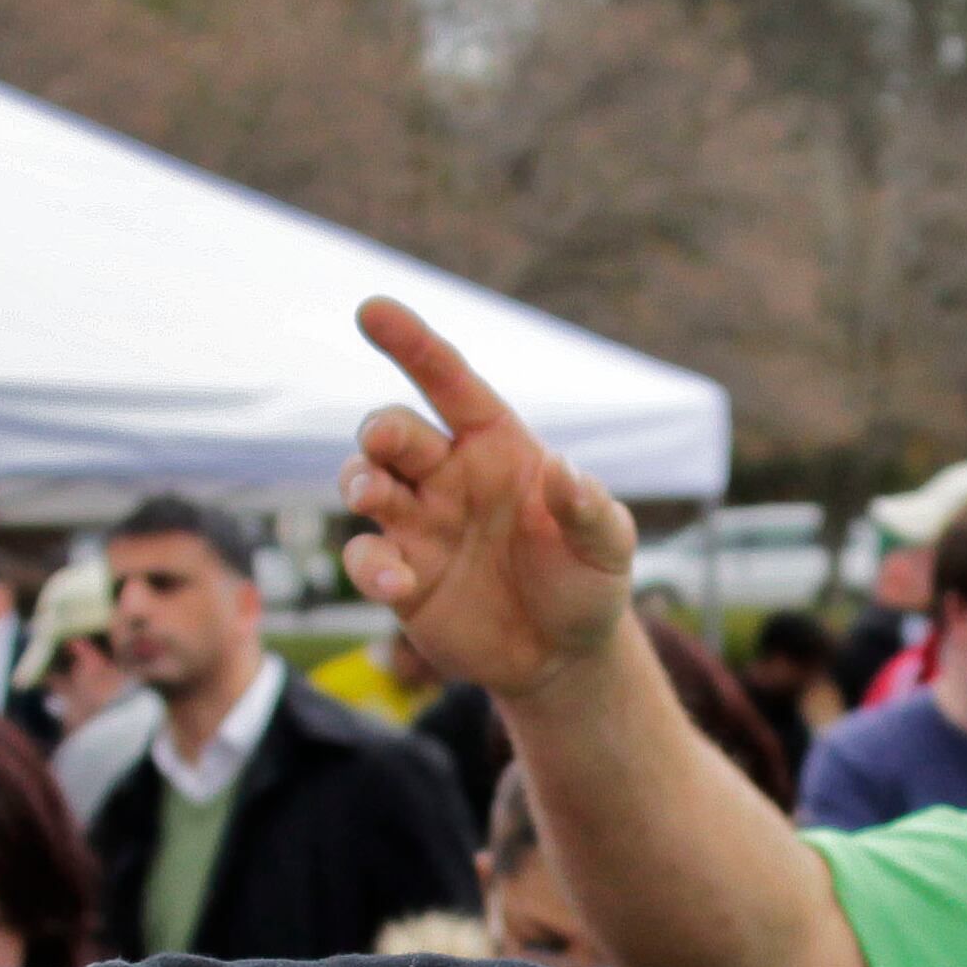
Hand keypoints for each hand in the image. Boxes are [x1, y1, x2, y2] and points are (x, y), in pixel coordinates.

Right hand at [337, 298, 640, 701]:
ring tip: (371, 495)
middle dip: (381, 429)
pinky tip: (397, 582)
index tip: (372, 309)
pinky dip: (370, 564)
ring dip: (359, 479)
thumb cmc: (588, 583)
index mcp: (497, 446)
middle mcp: (449, 475)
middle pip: (395, 431)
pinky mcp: (400, 576)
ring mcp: (419, 524)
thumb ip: (589, 509)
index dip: (412, 344)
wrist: (563, 657)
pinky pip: (367, 556)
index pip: (450, 382)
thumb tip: (565, 468)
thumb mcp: (607, 548)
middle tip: (383, 442)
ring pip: (365, 481)